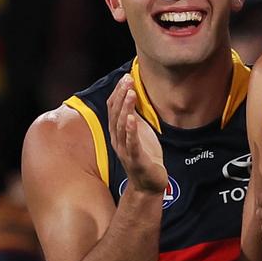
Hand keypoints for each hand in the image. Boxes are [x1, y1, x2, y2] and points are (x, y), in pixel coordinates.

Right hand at [107, 75, 167, 193]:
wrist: (149, 183)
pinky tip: (132, 119)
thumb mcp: (138, 131)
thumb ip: (133, 115)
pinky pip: (132, 144)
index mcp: (118, 132)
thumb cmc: (144, 155)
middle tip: (127, 80)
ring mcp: (126, 150)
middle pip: (115, 114)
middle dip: (121, 96)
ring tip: (130, 93)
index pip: (113, 108)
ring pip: (122, 126)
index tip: (125, 77)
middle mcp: (118, 140)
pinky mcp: (136, 159)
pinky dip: (131, 131)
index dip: (118, 92)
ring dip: (125, 109)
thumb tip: (132, 93)